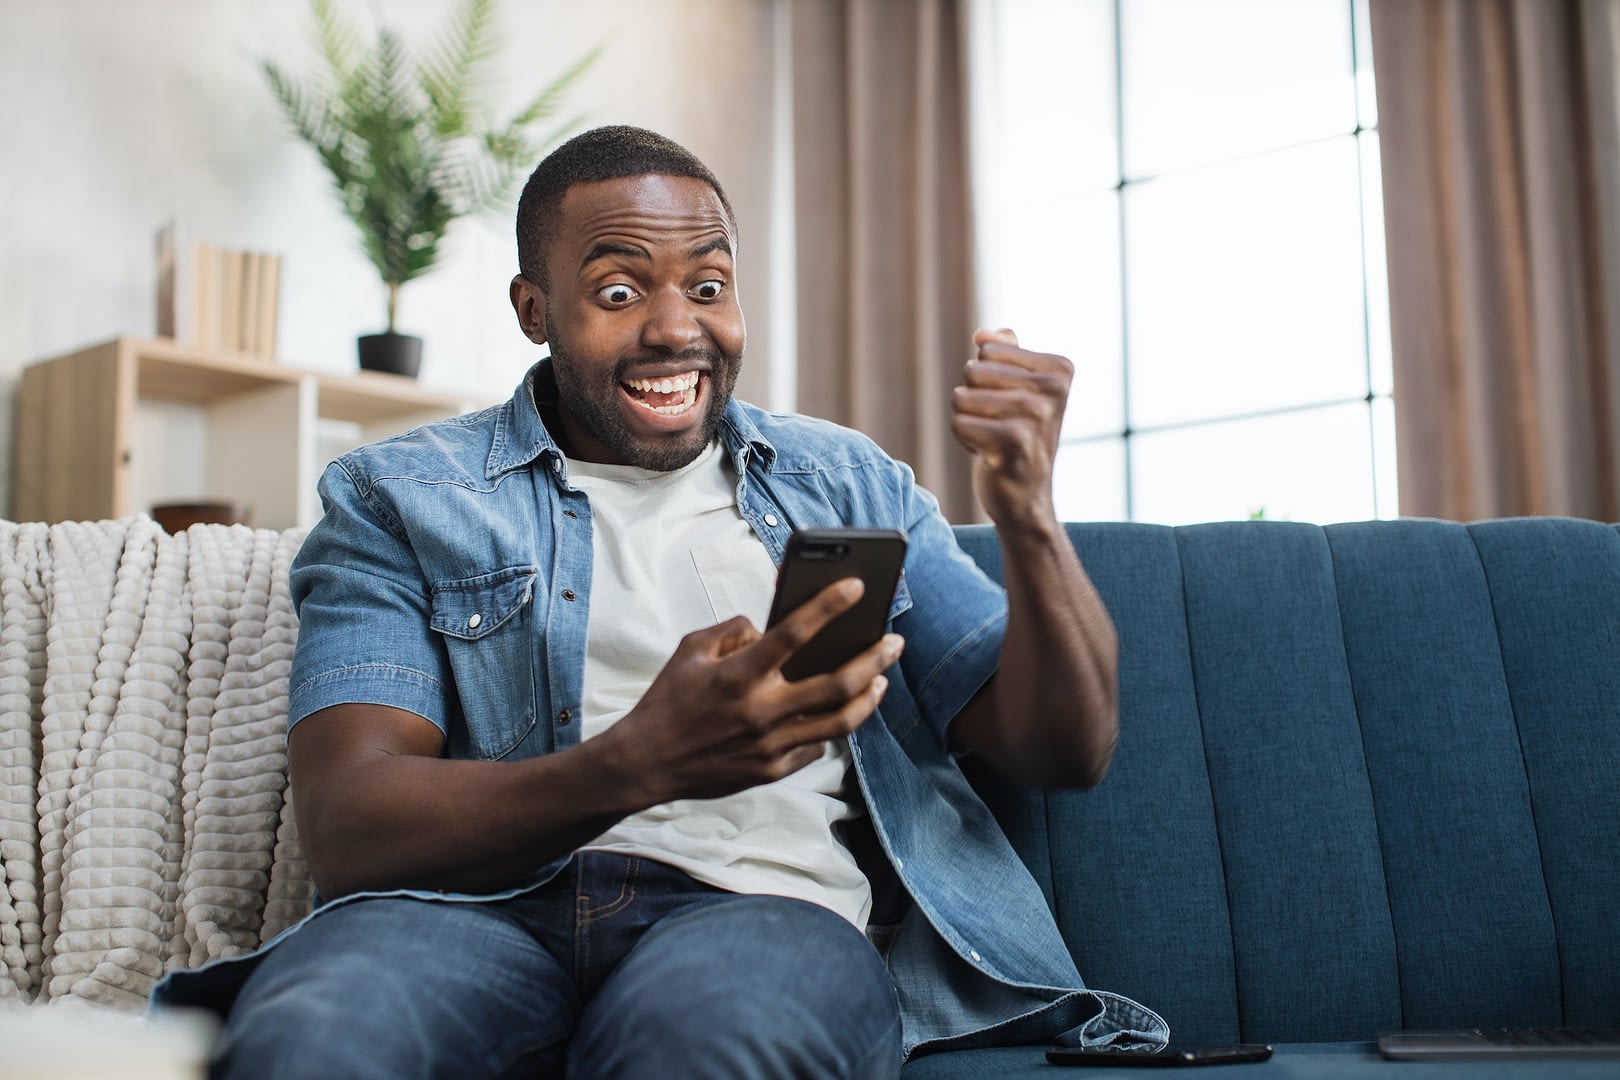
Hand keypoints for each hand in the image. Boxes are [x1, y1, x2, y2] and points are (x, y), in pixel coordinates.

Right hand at [605, 578, 903, 803]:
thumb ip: (731, 631)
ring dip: (869, 697)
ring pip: (839, 722)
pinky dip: (831, 726)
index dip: (829, 606)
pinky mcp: (773, 770)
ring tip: (881, 678)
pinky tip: (841, 710)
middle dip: (874, 659)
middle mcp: (760, 711)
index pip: (793, 633)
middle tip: (893, 642)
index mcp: (738, 675)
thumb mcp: (689, 650)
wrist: (646, 763)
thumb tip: (766, 628)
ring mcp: (771, 745)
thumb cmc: (668, 702)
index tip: (857, 586)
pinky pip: (816, 746)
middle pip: (836, 684)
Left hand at [951, 328, 1072, 527]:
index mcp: (1060, 369)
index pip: (987, 351)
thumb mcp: (1016, 390)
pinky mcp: (1016, 443)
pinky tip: (987, 454)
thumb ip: (1004, 353)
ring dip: (968, 420)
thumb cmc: (1017, 436)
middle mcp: (1054, 390)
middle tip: (997, 424)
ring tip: (992, 438)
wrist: (1026, 496)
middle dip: (973, 399)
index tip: (1007, 405)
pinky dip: (965, 439)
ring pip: (963, 397)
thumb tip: (983, 334)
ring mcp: (1037, 416)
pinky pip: (959, 423)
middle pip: (973, 371)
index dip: (985, 379)